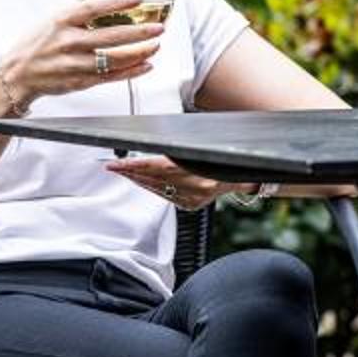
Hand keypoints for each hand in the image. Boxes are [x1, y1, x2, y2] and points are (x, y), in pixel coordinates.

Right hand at [0, 0, 163, 112]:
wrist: (16, 74)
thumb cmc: (37, 41)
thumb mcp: (55, 14)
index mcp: (61, 20)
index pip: (94, 8)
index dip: (118, 2)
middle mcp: (68, 42)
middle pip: (109, 37)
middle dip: (138, 33)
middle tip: (158, 28)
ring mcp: (73, 63)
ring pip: (112, 59)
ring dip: (138, 53)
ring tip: (155, 45)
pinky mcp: (79, 81)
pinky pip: (110, 77)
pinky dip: (130, 72)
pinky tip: (146, 65)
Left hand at [102, 155, 247, 210]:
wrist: (243, 177)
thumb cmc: (224, 159)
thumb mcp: (204, 151)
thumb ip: (181, 155)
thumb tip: (157, 153)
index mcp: (195, 172)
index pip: (155, 167)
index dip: (133, 166)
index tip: (115, 165)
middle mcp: (193, 186)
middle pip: (153, 179)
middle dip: (131, 173)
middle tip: (114, 168)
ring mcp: (192, 197)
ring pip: (156, 188)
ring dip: (139, 180)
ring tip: (124, 173)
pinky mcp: (191, 205)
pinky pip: (166, 196)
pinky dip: (153, 188)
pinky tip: (144, 182)